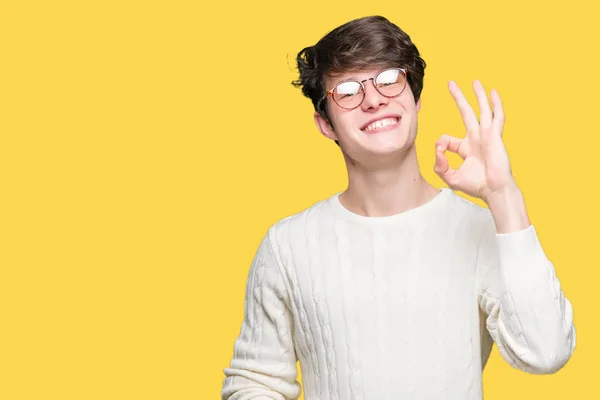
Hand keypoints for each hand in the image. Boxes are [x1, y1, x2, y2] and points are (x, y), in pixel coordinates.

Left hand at [433, 80, 516, 202]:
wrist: (494, 190)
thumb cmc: (476, 186)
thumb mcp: (451, 177)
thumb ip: (440, 166)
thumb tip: (437, 152)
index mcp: (465, 148)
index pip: (447, 139)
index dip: (440, 144)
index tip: (440, 153)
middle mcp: (476, 138)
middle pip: (466, 112)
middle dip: (458, 98)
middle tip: (450, 83)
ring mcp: (487, 135)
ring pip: (482, 110)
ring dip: (478, 95)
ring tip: (474, 81)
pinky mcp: (495, 136)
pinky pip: (497, 117)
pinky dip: (496, 104)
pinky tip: (493, 93)